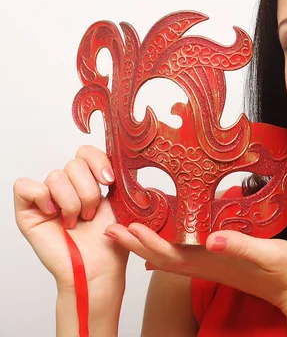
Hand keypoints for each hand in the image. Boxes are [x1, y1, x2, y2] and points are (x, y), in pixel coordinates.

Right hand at [13, 145, 128, 290]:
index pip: (86, 151)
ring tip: (76, 222)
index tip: (109, 182)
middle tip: (91, 214)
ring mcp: (47, 198)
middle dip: (89, 191)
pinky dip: (43, 198)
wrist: (98, 269)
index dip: (98, 161)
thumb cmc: (110, 242)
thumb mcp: (121, 203)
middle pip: (74, 164)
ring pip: (56, 176)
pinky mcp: (27, 212)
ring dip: (72, 201)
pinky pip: (25, 186)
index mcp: (89, 182)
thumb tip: (125, 158)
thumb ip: (119, 178)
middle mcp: (67, 187)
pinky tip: (55, 216)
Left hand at [105, 222, 286, 317]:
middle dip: (136, 243)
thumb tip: (211, 239)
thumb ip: (240, 246)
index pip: (170, 255)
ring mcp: (215, 265)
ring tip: (128, 230)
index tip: (124, 227)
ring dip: (147, 244)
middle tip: (111, 226)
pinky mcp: (223, 261)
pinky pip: (187, 255)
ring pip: (172, 257)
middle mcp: (209, 265)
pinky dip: (169, 246)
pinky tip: (164, 239)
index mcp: (215, 262)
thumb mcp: (268, 254)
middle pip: (162, 257)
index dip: (145, 242)